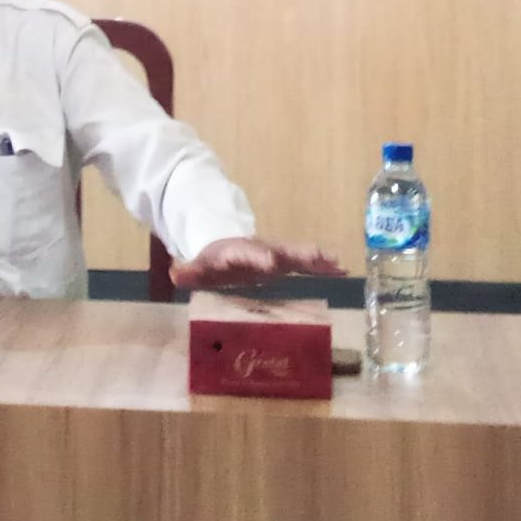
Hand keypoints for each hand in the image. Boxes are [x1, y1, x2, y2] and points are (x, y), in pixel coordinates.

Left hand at [169, 236, 346, 292]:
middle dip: (300, 254)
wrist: (225, 245)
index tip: (271, 263)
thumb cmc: (212, 261)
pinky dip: (325, 267)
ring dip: (318, 259)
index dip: (258, 258)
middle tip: (320, 257)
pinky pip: (308, 264)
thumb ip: (188, 272)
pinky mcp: (287, 262)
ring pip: (299, 254)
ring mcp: (277, 254)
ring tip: (339, 264)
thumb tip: (176, 275)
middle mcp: (262, 250)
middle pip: (282, 250)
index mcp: (239, 252)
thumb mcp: (198, 267)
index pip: (248, 253)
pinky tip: (344, 271)